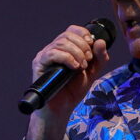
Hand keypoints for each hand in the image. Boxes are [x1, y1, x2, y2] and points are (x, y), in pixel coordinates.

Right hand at [26, 25, 109, 139]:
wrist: (61, 109)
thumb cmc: (72, 91)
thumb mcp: (92, 72)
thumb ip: (99, 58)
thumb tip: (100, 41)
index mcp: (65, 48)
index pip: (72, 30)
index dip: (83, 34)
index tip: (92, 45)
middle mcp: (53, 49)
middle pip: (67, 35)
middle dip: (82, 46)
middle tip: (88, 60)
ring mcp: (45, 56)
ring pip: (61, 43)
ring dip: (77, 53)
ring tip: (81, 67)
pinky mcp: (39, 65)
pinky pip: (52, 53)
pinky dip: (67, 58)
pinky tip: (74, 68)